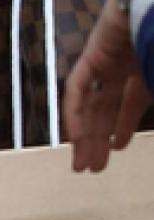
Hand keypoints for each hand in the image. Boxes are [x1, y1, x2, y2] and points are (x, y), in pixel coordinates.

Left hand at [63, 0, 152, 171]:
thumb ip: (153, 92)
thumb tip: (148, 118)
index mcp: (144, 69)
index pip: (128, 103)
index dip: (123, 127)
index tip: (118, 149)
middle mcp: (122, 65)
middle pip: (104, 107)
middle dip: (98, 138)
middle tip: (90, 168)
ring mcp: (106, 57)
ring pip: (89, 102)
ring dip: (84, 133)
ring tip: (80, 164)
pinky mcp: (93, 51)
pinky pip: (79, 85)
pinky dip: (75, 110)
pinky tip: (74, 136)